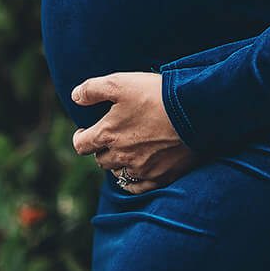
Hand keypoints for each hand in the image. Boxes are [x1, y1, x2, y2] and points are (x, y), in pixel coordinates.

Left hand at [70, 71, 199, 194]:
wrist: (194, 110)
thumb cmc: (156, 94)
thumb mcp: (120, 83)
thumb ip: (92, 89)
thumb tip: (75, 97)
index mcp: (108, 134)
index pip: (81, 145)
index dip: (80, 138)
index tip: (85, 133)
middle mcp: (121, 156)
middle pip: (101, 160)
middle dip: (102, 149)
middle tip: (111, 138)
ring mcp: (141, 169)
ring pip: (118, 174)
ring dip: (117, 164)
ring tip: (125, 152)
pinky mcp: (160, 177)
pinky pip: (137, 187)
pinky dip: (133, 181)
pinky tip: (136, 171)